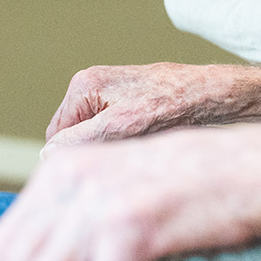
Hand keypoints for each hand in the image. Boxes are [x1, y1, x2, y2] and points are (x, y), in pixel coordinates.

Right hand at [43, 62, 234, 152]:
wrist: (212, 95)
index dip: (73, 161)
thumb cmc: (174, 105)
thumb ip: (82, 139)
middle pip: (73, 139)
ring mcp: (109, 93)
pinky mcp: (126, 102)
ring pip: (94, 139)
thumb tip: (49, 155)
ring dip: (110, 152)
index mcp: (83, 86)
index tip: (96, 175)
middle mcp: (91, 85)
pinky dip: (123, 144)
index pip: (55, 138)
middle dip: (93, 155)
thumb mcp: (122, 127)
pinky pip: (111, 133)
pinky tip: (145, 145)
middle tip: (121, 161)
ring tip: (137, 150)